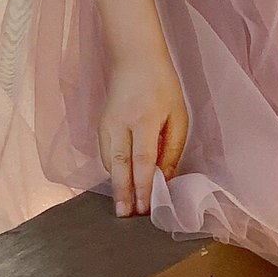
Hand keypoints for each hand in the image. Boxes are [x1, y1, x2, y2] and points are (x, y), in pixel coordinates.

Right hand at [98, 53, 189, 216]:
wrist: (135, 60)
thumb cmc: (162, 87)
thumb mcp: (177, 115)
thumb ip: (171, 148)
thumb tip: (166, 177)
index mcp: (144, 119)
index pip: (142, 160)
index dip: (143, 186)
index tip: (144, 207)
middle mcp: (120, 124)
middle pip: (119, 166)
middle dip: (123, 193)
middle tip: (125, 216)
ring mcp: (106, 125)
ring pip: (109, 162)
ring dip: (117, 185)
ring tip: (125, 207)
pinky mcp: (100, 126)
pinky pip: (105, 155)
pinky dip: (113, 171)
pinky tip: (121, 183)